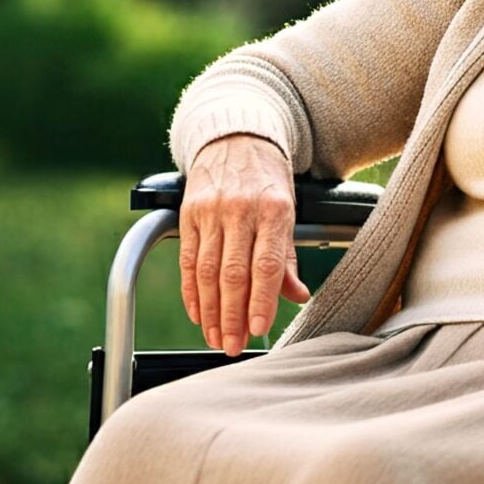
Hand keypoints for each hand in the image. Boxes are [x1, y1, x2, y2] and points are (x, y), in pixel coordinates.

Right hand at [180, 133, 310, 356]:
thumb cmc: (268, 180)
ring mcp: (210, 211)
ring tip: (215, 336)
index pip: (265, 264)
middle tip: (231, 345)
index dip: (260, 300)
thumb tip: (297, 296)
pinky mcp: (188, 213)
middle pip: (233, 273)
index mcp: (273, 210)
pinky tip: (197, 313)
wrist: (236, 138)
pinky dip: (190, 291)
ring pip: (206, 270)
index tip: (257, 329)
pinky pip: (186, 260)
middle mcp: (239, 210)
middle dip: (231, 315)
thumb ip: (287, 256)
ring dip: (209, 310)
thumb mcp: (288, 211)